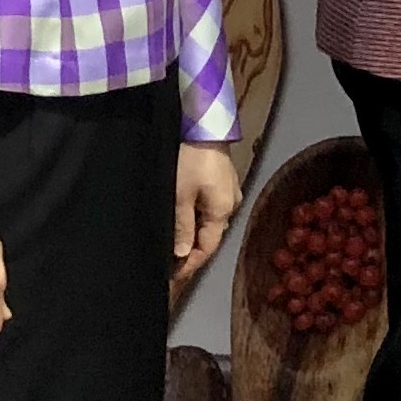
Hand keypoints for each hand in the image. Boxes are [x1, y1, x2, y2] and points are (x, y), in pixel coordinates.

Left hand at [174, 141, 240, 282]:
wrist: (203, 125)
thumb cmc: (190, 159)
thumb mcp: (180, 195)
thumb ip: (182, 226)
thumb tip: (181, 253)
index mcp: (222, 211)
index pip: (207, 248)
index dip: (190, 264)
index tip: (173, 275)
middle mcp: (231, 204)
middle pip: (211, 236)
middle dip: (191, 249)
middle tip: (170, 261)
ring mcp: (229, 191)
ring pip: (210, 221)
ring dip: (194, 233)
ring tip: (174, 241)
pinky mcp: (223, 180)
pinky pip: (211, 207)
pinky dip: (198, 216)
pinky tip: (184, 217)